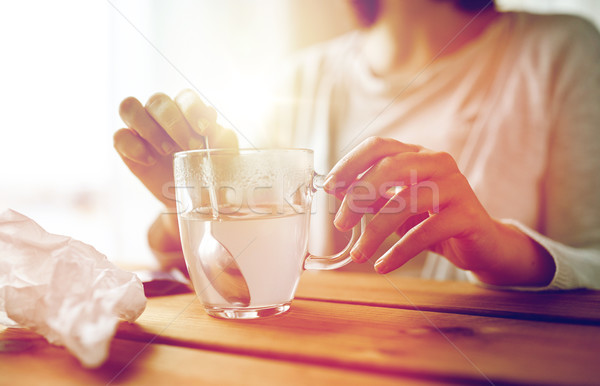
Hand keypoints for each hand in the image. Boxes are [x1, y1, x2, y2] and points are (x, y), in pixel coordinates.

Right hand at [114, 89, 237, 207]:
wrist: (194, 198)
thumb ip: (224, 141)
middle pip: (157, 100)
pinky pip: (119, 136)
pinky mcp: (126, 147)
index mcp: (187, 111)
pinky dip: (132, 147)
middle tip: (191, 147)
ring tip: (167, 150)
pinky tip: (150, 161)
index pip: (185, 97)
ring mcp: (141, 128)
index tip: (206, 131)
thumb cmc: (210, 171)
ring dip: (148, 128)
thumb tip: (221, 131)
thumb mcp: (223, 157)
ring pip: (129, 107)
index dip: (193, 109)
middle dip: (174, 123)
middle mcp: (162, 114)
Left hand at [324, 137, 554, 286]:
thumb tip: (338, 192)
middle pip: (390, 167)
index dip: (350, 163)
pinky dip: (399, 251)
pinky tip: (383, 266)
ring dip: (375, 230)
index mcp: (418, 154)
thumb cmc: (435, 221)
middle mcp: (438, 162)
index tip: (329, 187)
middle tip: (340, 223)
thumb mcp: (399, 206)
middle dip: (359, 195)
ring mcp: (455, 186)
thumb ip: (374, 196)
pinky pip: (425, 232)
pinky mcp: (467, 215)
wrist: (483, 244)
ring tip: (359, 254)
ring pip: (405, 201)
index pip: (379, 146)